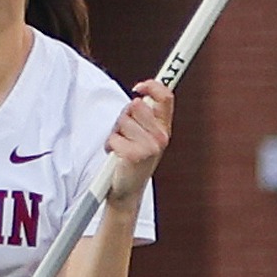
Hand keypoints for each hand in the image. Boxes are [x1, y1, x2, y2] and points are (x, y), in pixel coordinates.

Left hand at [105, 79, 173, 200]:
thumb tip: (140, 95)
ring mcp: (150, 146)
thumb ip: (146, 116)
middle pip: (138, 105)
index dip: (152, 85)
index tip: (138, 87)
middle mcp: (161, 137)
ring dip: (116, 132)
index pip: (166, 97)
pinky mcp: (136, 155)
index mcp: (165, 129)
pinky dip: (110, 146)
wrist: (128, 191)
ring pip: (123, 121)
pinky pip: (114, 138)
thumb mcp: (145, 137)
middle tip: (125, 132)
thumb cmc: (133, 161)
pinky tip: (117, 156)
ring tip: (121, 146)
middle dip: (125, 116)